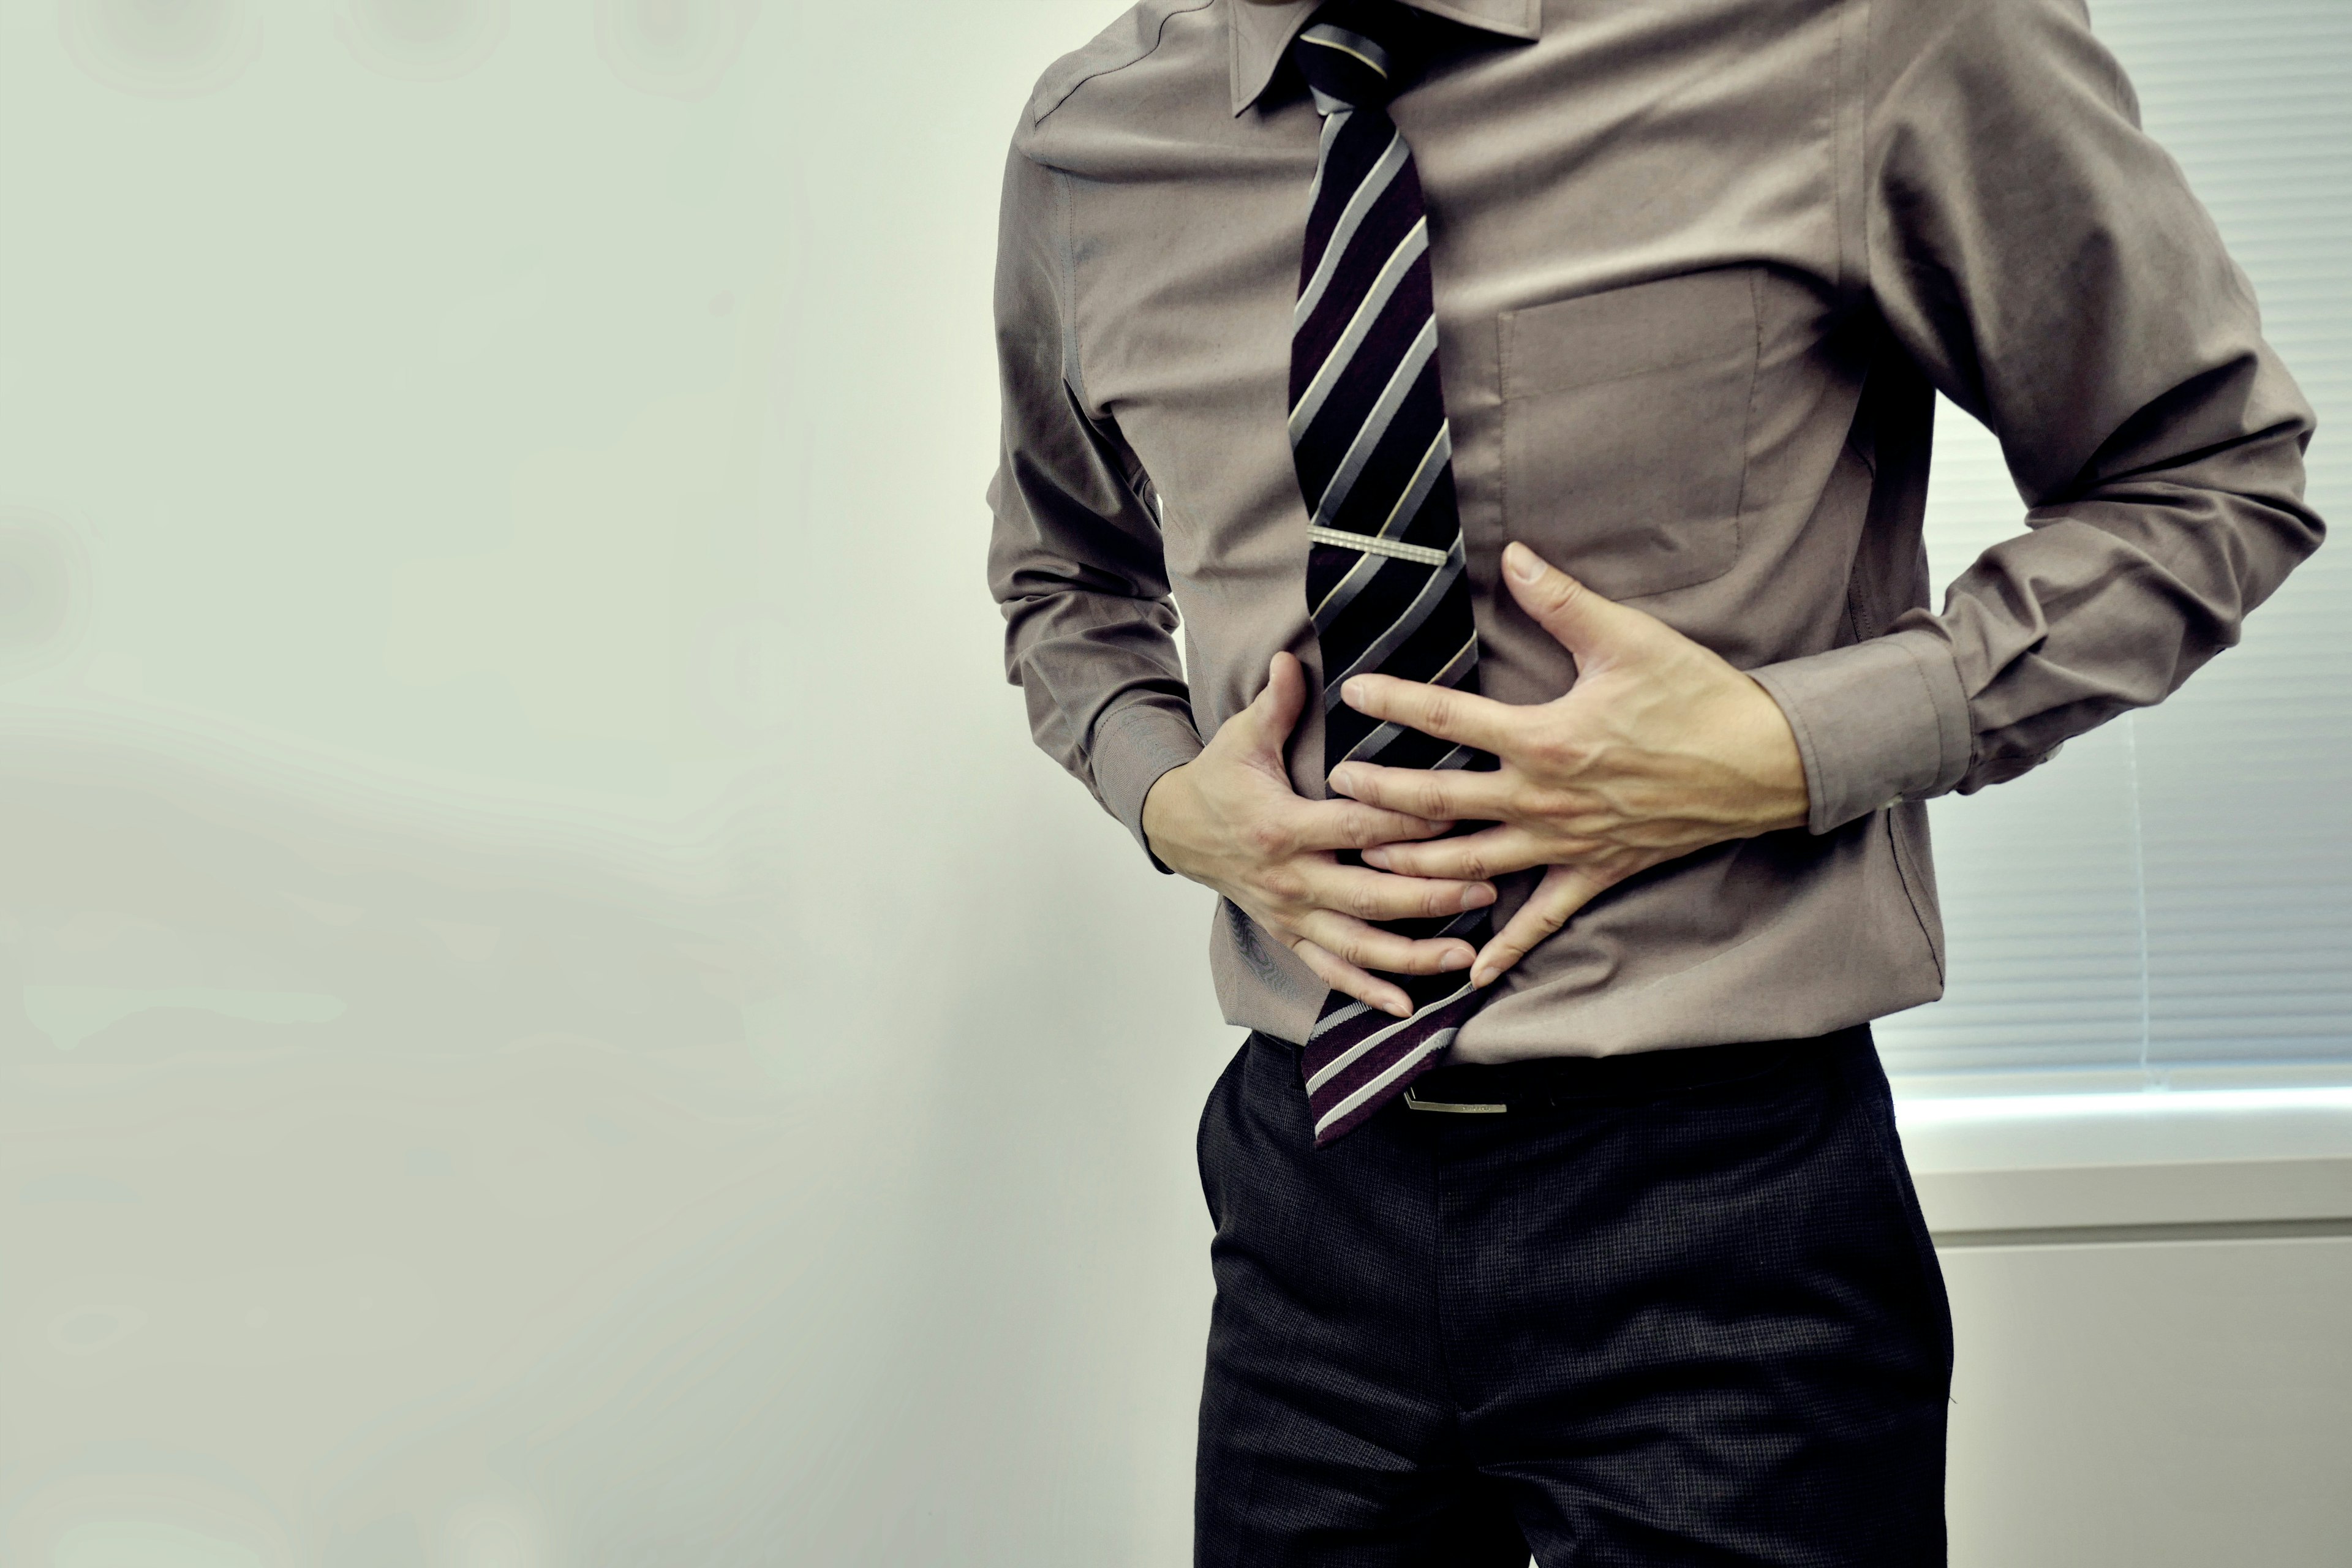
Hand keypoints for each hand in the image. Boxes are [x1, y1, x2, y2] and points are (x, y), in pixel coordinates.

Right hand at [1142, 652, 1499, 1018]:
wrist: (1176, 829)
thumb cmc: (1220, 779)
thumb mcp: (1242, 736)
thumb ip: (1277, 703)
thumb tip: (1293, 658)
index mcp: (1282, 826)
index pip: (1356, 826)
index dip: (1406, 820)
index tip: (1457, 811)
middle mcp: (1289, 878)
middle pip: (1369, 895)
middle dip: (1430, 895)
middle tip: (1487, 887)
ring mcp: (1290, 913)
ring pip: (1357, 945)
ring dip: (1412, 954)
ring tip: (1466, 954)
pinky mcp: (1289, 935)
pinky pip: (1331, 971)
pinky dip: (1368, 992)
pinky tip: (1409, 1006)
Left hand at [1331, 541, 1809, 989]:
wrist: (1764, 763)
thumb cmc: (1697, 695)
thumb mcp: (1627, 637)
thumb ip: (1561, 601)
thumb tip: (1513, 556)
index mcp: (1544, 738)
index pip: (1448, 718)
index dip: (1394, 703)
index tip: (1352, 694)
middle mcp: (1544, 799)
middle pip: (1442, 802)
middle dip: (1383, 797)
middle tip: (1336, 788)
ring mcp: (1568, 843)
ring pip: (1474, 866)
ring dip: (1418, 868)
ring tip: (1368, 864)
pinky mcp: (1597, 871)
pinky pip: (1544, 918)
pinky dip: (1506, 947)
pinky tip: (1470, 971)